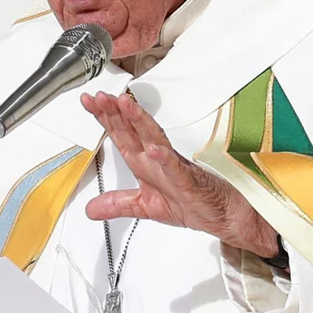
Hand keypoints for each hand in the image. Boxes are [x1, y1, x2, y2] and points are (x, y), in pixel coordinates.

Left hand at [80, 91, 279, 257]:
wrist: (225, 215)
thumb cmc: (192, 203)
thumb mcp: (145, 207)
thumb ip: (117, 205)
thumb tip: (90, 209)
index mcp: (145, 163)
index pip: (121, 135)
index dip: (104, 118)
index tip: (88, 102)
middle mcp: (157, 159)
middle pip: (133, 131)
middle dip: (116, 112)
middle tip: (100, 96)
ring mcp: (174, 167)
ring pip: (154, 139)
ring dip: (139, 122)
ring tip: (125, 106)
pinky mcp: (190, 182)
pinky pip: (177, 169)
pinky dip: (165, 159)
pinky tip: (155, 150)